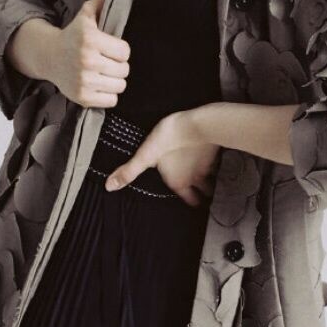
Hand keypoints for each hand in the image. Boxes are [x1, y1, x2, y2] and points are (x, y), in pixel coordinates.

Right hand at [48, 0, 129, 107]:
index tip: (112, 48)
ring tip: (104, 73)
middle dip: (118, 66)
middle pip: (124, 70)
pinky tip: (99, 85)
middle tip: (107, 61)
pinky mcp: (82, 97)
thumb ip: (103, 2)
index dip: (121, 50)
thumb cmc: (73, 35)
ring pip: (120, 86)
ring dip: (115, 80)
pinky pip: (111, 101)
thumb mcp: (86, 15)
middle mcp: (87, 60)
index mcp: (90, 39)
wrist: (48, 56)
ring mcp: (84, 81)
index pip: (125, 52)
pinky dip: (108, 95)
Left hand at [104, 110, 220, 205]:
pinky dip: (215, 164)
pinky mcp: (215, 153)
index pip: (191, 201)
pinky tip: (210, 158)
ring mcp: (208, 166)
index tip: (194, 203)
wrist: (197, 123)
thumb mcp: (145, 155)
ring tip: (208, 179)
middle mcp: (195, 179)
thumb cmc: (169, 138)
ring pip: (213, 180)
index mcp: (179, 183)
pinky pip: (217, 163)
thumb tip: (109, 187)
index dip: (193, 202)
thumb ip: (128, 172)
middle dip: (204, 196)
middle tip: (203, 195)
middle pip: (205, 194)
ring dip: (211, 181)